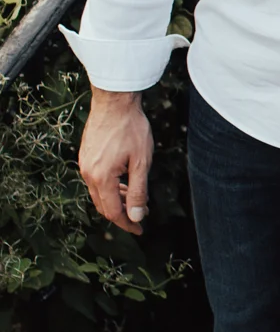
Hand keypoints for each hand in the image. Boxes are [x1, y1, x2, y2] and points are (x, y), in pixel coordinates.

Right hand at [79, 87, 153, 236]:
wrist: (114, 101)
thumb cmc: (131, 128)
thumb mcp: (141, 162)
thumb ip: (138, 191)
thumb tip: (136, 216)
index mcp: (101, 177)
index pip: (113, 212)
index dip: (127, 224)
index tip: (140, 230)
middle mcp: (88, 173)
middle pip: (103, 205)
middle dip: (122, 213)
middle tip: (141, 215)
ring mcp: (85, 164)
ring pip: (100, 193)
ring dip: (117, 199)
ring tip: (137, 199)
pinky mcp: (86, 156)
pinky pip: (97, 180)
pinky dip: (111, 187)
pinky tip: (125, 183)